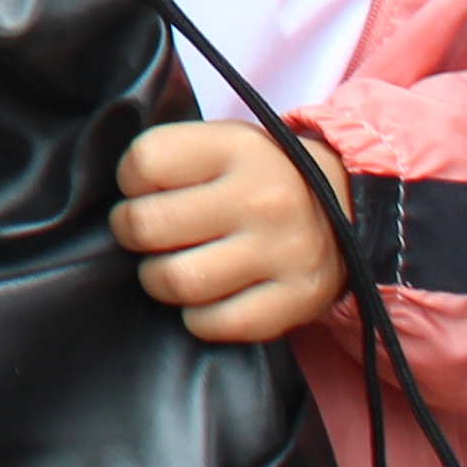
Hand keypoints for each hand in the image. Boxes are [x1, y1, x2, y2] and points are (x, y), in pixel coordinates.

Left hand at [113, 117, 346, 344]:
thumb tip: (116, 193)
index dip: (130, 180)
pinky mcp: (296, 300)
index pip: (144, 161)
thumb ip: (172, 157)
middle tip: (144, 232)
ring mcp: (283, 253)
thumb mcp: (224, 143)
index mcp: (238, 147)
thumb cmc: (261, 176)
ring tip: (170, 266)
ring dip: (158, 278)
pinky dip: (198, 317)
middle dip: (131, 232)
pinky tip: (203, 299)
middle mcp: (262, 199)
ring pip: (178, 280)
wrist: (350, 207)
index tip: (145, 188)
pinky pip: (217, 323)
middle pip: (149, 225)